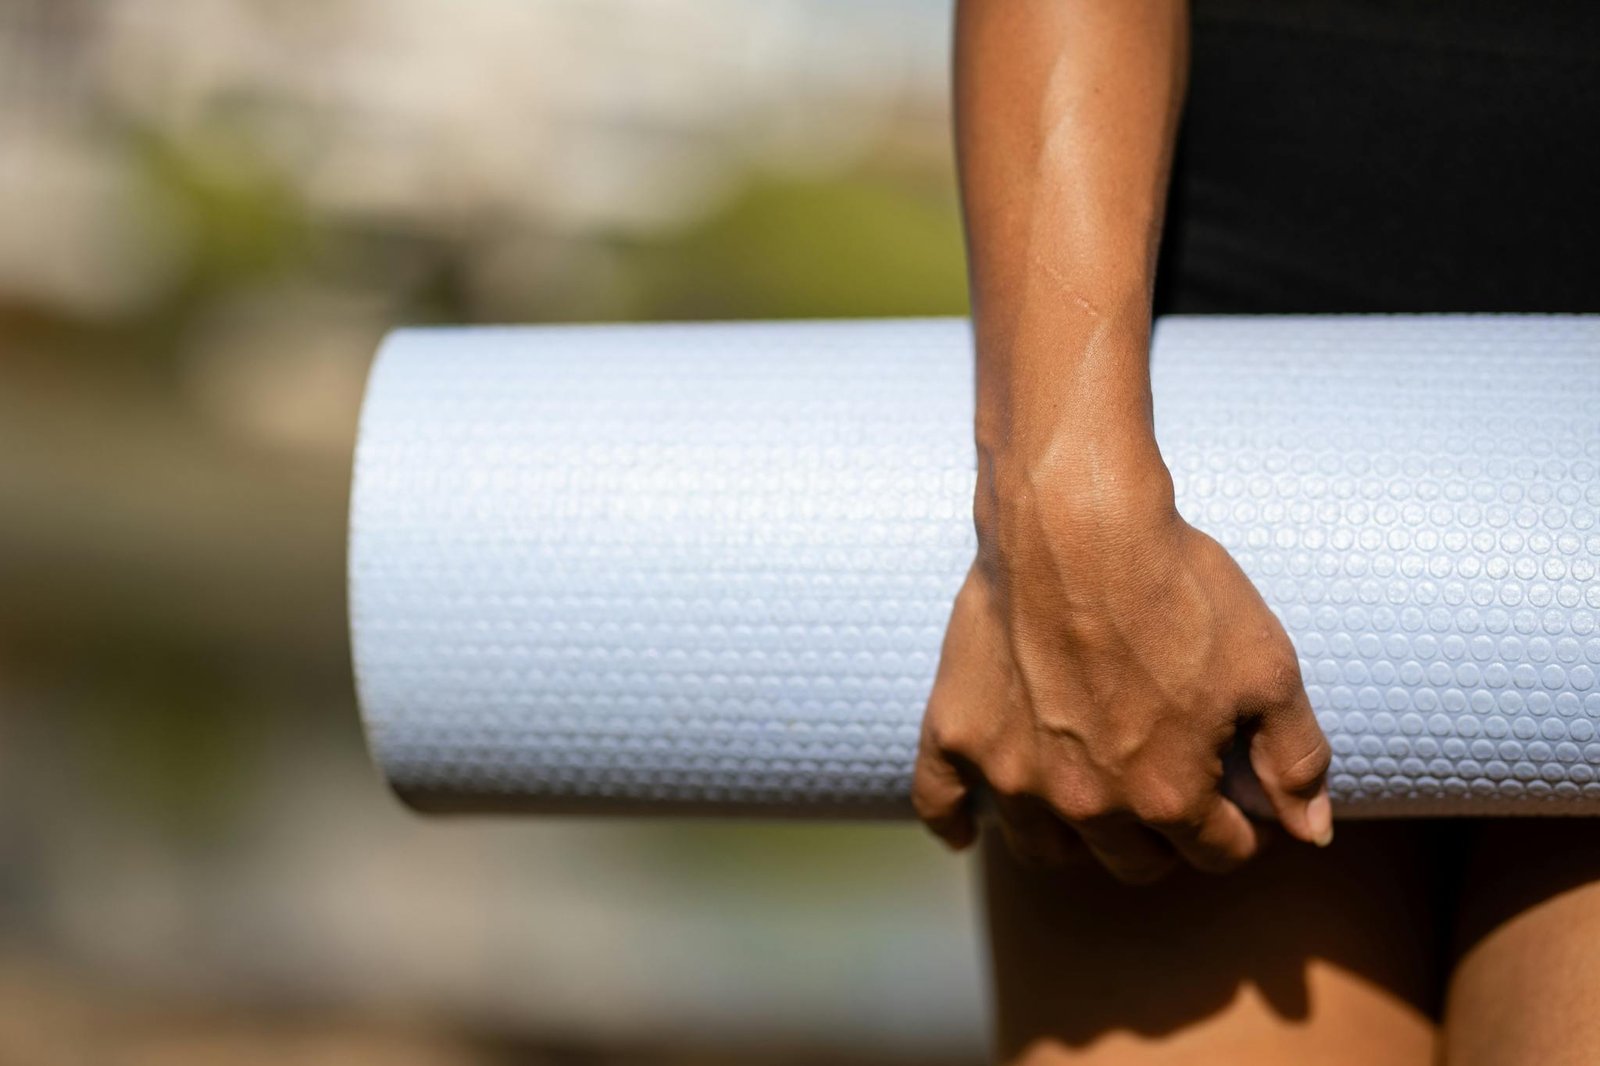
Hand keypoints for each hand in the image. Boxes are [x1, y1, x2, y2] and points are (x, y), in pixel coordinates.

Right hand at [913, 451, 1332, 882]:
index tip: (1240, 800)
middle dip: (1164, 839)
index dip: (1240, 829)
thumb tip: (1311, 834)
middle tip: (1171, 791)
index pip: (1217, 853)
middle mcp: (1086, 804)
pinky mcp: (958, 732)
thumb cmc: (1179, 585)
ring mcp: (1012, 773)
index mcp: (1167, 795)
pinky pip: (939, 802)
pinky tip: (967, 832)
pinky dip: (953, 824)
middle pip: (1131, 863)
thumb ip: (1295, 759)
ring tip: (1091, 804)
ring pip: (1042, 849)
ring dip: (1075, 840)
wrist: (1077, 521)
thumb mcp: (1268, 666)